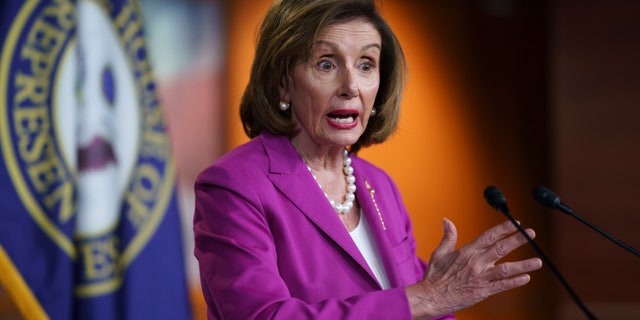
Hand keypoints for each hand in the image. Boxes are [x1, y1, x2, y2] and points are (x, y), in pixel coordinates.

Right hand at [405, 218, 542, 318]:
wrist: (431, 297)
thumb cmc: (434, 276)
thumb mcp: (439, 253)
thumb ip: (448, 236)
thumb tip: (447, 220)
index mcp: (466, 251)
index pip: (489, 236)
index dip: (504, 229)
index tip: (516, 223)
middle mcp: (475, 263)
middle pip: (500, 248)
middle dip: (518, 240)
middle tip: (531, 233)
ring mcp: (480, 277)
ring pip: (505, 269)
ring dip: (523, 265)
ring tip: (538, 262)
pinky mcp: (482, 291)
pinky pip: (502, 286)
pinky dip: (514, 282)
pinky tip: (526, 278)